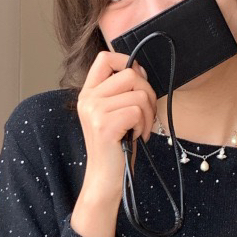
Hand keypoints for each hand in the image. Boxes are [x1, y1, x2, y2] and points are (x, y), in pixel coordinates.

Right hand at [75, 51, 157, 194]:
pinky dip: (144, 124)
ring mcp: (94, 111)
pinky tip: (136, 136)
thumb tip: (139, 70)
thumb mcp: (115, 113)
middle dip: (147, 93)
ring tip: (139, 128)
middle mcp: (87, 99)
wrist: (105, 178)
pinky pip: (138, 110)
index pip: (104, 58)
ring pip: (138, 94)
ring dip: (148, 113)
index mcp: (88, 93)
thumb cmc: (116, 146)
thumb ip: (121, 91)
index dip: (126, 61)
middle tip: (144, 114)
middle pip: (129, 74)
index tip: (138, 78)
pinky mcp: (104, 124)